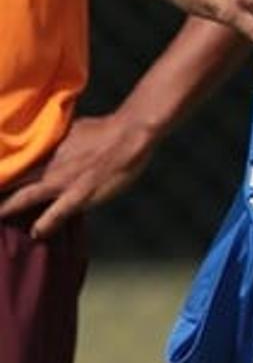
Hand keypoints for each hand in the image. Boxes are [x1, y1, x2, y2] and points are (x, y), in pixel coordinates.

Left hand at [0, 115, 154, 238]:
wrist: (130, 134)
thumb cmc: (104, 128)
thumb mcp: (70, 129)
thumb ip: (54, 141)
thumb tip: (43, 141)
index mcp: (44, 149)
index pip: (10, 163)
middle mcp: (47, 166)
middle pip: (10, 181)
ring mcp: (61, 182)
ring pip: (22, 199)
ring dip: (6, 209)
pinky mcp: (79, 196)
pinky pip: (55, 215)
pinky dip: (43, 225)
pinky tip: (36, 234)